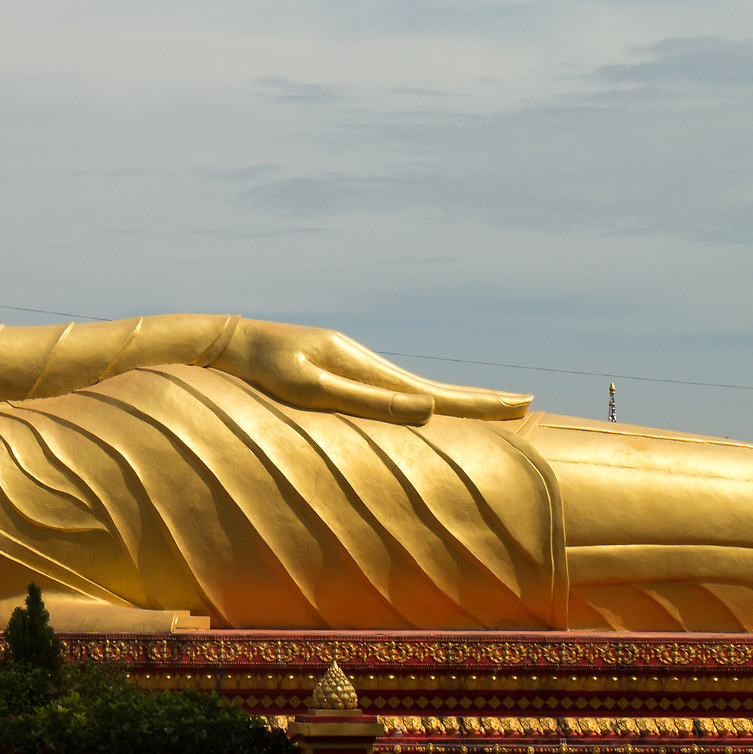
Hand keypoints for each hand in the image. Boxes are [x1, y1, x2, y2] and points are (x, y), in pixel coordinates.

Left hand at [210, 319, 530, 424]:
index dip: (480, 405)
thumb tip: (426, 412)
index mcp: (367, 369)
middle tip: (526, 405)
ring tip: (484, 410)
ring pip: (411, 389)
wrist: (226, 341)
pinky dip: (414, 400)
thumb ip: (368, 401)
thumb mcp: (312, 389)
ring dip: (451, 402)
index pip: (436, 395)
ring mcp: (350, 364)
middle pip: (433, 389)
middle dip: (478, 402)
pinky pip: (385, 390)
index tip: (525, 405)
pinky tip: (418, 407)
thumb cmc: (261, 372)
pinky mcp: (333, 369)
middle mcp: (365, 362)